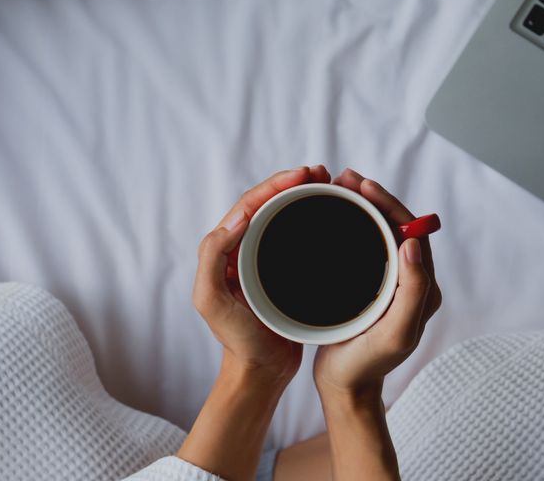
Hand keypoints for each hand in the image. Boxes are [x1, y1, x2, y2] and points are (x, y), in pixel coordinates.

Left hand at [193, 165, 330, 378]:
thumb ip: (213, 257)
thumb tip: (238, 216)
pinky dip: (312, 219)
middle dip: (291, 182)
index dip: (274, 185)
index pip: (248, 205)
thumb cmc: (237, 341)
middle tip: (320, 172)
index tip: (302, 175)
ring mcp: (264, 260)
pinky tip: (331, 213)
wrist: (261, 372)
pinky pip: (297, 236)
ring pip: (283, 216)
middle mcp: (242, 250)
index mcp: (223, 250)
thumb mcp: (212, 300)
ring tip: (328, 183)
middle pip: (267, 203)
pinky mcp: (285, 271)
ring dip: (303, 195)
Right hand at [313, 169, 441, 399]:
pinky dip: (352, 224)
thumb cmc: (368, 364)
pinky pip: (366, 245)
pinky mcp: (370, 286)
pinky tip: (332, 215)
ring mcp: (390, 283)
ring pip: (381, 232)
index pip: (412, 231)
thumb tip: (413, 242)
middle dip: (374, 198)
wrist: (346, 388)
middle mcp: (411, 281)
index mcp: (423, 287)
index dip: (389, 204)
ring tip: (337, 188)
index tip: (363, 186)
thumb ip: (413, 290)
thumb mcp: (396, 331)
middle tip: (346, 178)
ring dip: (362, 207)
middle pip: (397, 225)